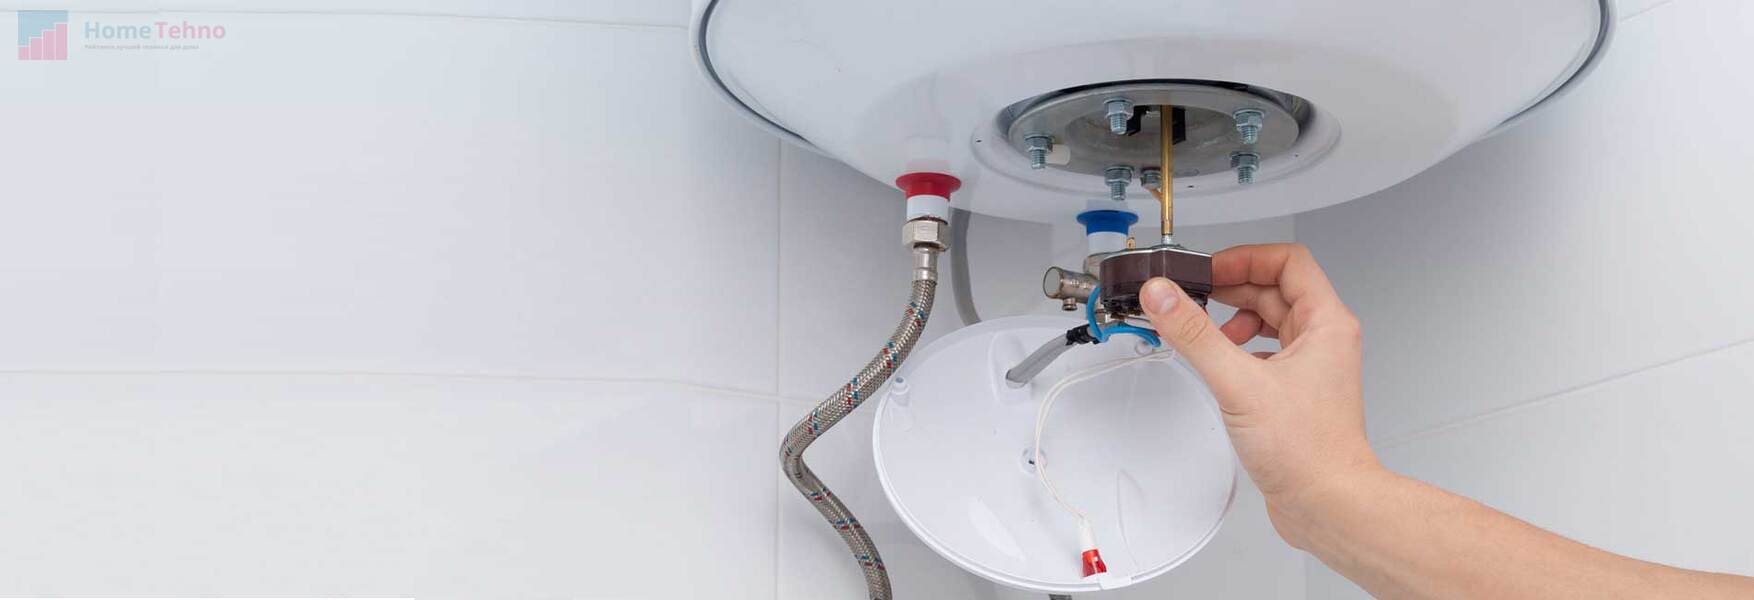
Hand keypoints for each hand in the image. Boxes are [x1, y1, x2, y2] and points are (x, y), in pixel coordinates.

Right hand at [1138, 243, 1380, 546]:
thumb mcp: (1240, 382)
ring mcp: (1311, 366)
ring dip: (1234, 319)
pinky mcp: (1296, 391)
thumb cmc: (1308, 451)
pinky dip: (1239, 349)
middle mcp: (1324, 340)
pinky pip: (1265, 352)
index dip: (1244, 258)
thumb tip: (1164, 296)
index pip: (1287, 262)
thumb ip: (1195, 335)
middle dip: (1230, 289)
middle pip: (1274, 289)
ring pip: (1269, 321)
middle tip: (1192, 296)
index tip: (1208, 270)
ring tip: (1205, 332)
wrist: (1328, 503)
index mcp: (1325, 323)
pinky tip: (1220, 364)